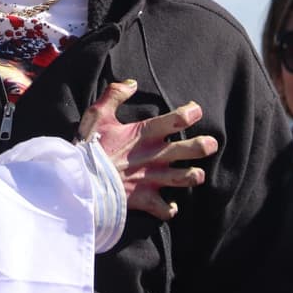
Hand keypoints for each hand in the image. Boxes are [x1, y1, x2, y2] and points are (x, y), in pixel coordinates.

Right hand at [78, 80, 218, 220]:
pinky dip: (169, 209)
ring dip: (193, 176)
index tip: (195, 110)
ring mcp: (151, 179)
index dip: (191, 113)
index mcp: (145, 134)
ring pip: (183, 178)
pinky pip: (164, 209)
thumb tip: (132, 83)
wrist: (80, 181)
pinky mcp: (145, 199)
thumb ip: (115, 94)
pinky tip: (172, 206)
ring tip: (198, 174)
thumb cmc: (89, 147)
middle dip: (203, 146)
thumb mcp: (98, 115)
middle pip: (188, 150)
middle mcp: (154, 156)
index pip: (176, 119)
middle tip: (212, 144)